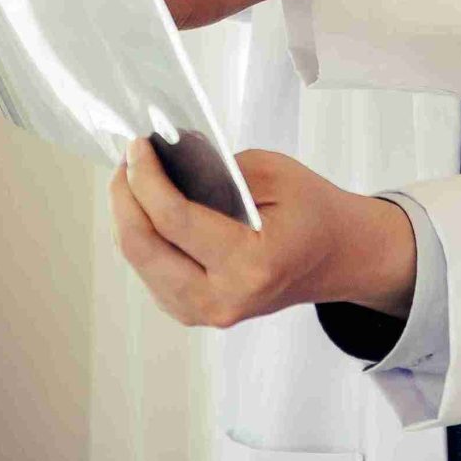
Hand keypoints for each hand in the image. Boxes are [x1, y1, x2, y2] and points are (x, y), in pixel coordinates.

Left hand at [109, 139, 415, 328]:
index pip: (175, 220)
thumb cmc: (313, 212)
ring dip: (127, 217)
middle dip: (124, 196)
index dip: (145, 179)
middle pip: (143, 248)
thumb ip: (218, 170)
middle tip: (126, 160)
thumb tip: (166, 163)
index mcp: (251, 265)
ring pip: (140, 262)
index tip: (137, 147)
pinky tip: (146, 209)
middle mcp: (224, 298)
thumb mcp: (275, 173)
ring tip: (132, 177)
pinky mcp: (194, 312)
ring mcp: (206, 313)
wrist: (337, 257)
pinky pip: (150, 272)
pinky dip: (141, 237)